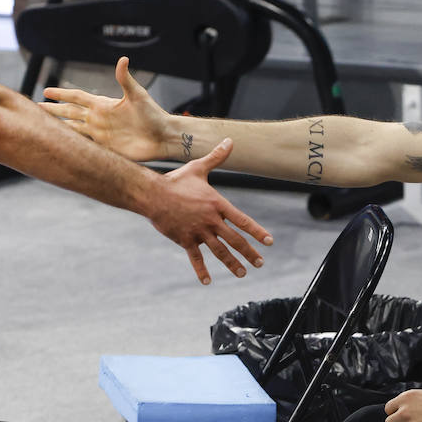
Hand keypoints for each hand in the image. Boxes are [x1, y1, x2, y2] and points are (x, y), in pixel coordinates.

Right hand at [42, 56, 169, 162]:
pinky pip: (85, 146)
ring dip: (59, 127)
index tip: (45, 91)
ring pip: (74, 129)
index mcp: (103, 104)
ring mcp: (100, 134)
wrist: (162, 137)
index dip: (62, 94)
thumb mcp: (138, 95)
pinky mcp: (105, 148)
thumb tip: (123, 59)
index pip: (77, 98)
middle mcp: (99, 118)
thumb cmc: (153, 114)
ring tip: (43, 126)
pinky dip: (72, 145)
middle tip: (35, 108)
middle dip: (53, 111)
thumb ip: (126, 79)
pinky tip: (61, 146)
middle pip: (70, 113)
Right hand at [149, 138, 271, 283]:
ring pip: (219, 251)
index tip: (269, 242)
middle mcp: (211, 220)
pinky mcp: (185, 240)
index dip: (257, 231)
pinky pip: (195, 258)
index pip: (243, 220)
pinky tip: (207, 281)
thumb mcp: (198, 168)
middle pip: (235, 240)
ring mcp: (198, 232)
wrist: (152, 194)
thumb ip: (217, 157)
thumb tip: (230, 140)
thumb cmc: (176, 181)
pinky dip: (201, 270)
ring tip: (243, 273)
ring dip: (232, 263)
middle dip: (249, 253)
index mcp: (217, 205)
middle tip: (260, 263)